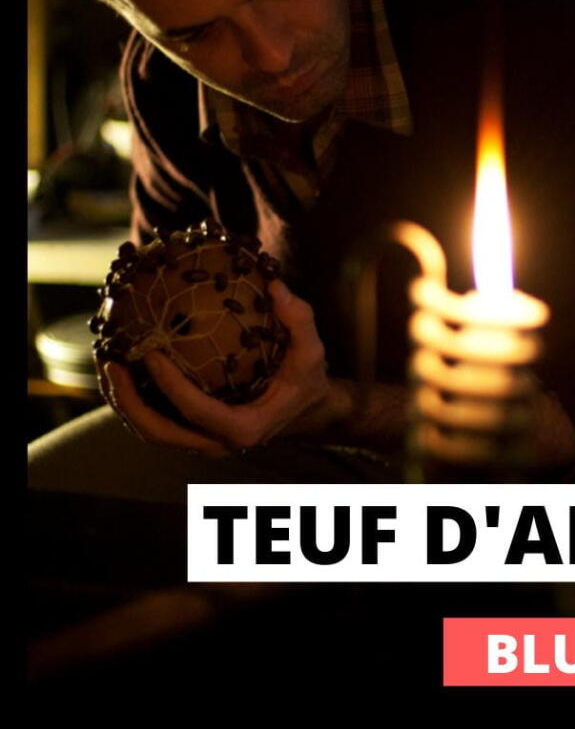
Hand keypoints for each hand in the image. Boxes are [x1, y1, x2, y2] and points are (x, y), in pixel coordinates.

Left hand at [100, 279, 331, 455]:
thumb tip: (275, 285)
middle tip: (112, 362)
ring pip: (150, 430)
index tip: (151, 353)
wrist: (307, 409)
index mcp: (243, 429)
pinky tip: (126, 362)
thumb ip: (299, 320)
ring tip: (108, 361)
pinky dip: (135, 396)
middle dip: (128, 401)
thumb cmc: (307, 379)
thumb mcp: (312, 351)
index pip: (196, 411)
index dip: (169, 386)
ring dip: (123, 400)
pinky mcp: (192, 431)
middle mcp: (217, 442)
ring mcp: (201, 440)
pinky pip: (156, 418)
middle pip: (159, 432)